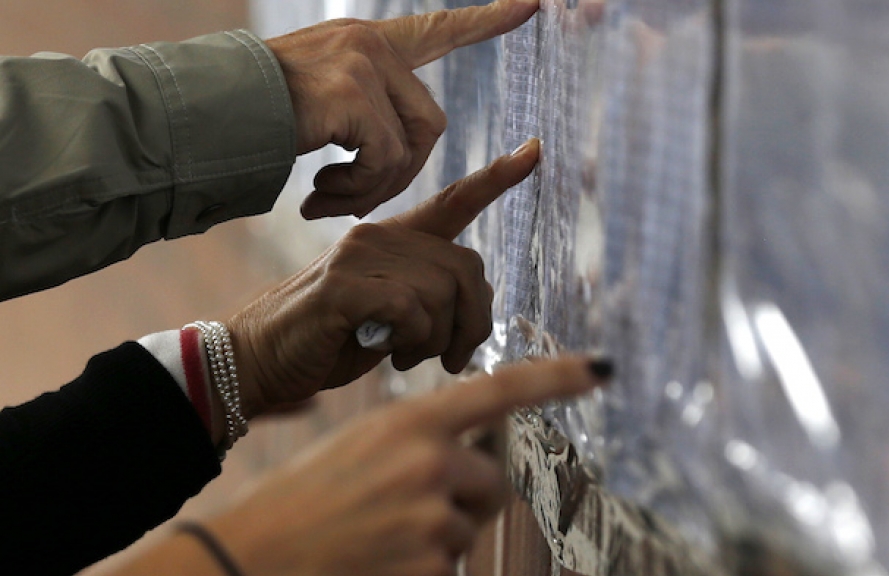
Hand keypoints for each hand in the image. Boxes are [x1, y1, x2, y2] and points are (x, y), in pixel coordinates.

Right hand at [206, 356, 610, 575]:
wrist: (250, 554)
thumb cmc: (304, 500)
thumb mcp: (361, 448)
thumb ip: (420, 442)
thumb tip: (474, 457)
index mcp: (409, 422)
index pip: (499, 391)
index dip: (556, 377)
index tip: (602, 367)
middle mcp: (429, 462)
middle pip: (492, 483)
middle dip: (463, 499)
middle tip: (403, 512)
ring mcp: (432, 518)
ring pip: (468, 529)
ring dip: (436, 539)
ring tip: (378, 539)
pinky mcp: (430, 568)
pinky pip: (449, 568)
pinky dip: (423, 571)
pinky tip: (379, 564)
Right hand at [227, 140, 540, 416]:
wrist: (257, 361)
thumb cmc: (329, 342)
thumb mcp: (392, 319)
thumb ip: (430, 300)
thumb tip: (476, 305)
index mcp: (395, 240)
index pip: (454, 202)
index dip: (496, 178)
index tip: (534, 149)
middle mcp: (379, 235)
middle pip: (467, 266)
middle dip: (474, 321)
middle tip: (455, 357)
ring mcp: (358, 255)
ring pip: (442, 291)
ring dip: (438, 339)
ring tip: (409, 355)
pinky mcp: (343, 285)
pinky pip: (411, 308)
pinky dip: (412, 339)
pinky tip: (388, 350)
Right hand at [266, 0, 539, 218]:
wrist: (197, 115)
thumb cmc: (249, 119)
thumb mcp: (317, 102)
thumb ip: (363, 112)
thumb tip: (399, 150)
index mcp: (365, 44)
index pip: (437, 30)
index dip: (486, 20)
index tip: (534, 3)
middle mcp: (369, 45)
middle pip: (430, 123)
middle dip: (401, 173)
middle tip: (350, 200)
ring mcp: (362, 65)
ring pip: (413, 146)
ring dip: (377, 187)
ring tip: (328, 200)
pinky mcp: (352, 94)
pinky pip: (386, 160)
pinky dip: (359, 190)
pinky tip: (317, 194)